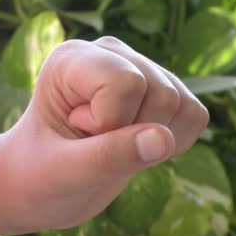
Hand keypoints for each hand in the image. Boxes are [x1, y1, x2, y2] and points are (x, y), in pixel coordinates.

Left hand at [0, 36, 208, 232]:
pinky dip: (174, 143)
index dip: (110, 125)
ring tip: (110, 145)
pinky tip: (136, 147)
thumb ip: (110, 155)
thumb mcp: (64, 172)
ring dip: (153, 143)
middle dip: (131, 135)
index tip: (76, 138)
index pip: (125, 84)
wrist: (42, 182)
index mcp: (73, 58)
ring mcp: (140, 68)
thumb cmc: (39, 175)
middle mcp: (110, 53)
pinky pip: (196, 115)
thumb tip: (164, 139)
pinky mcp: (164, 89)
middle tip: (92, 145)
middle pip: (160, 93)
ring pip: (182, 104)